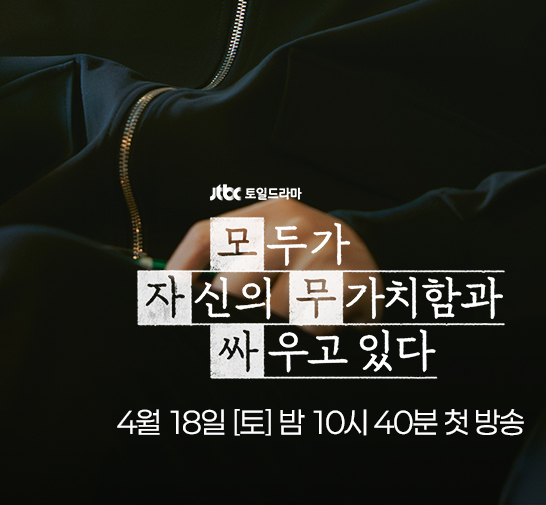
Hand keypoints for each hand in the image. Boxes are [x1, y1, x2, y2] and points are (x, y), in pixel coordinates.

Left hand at [167, 198, 380, 331]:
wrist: (377, 262)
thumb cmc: (313, 262)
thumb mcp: (276, 245)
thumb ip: (233, 260)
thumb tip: (172, 289)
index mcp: (271, 212)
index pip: (208, 235)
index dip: (180, 270)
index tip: (168, 298)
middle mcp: (295, 225)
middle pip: (233, 284)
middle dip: (233, 313)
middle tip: (246, 324)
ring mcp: (325, 250)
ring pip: (271, 310)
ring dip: (276, 326)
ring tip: (293, 319)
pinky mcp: (351, 279)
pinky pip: (309, 323)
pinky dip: (308, 333)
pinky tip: (318, 324)